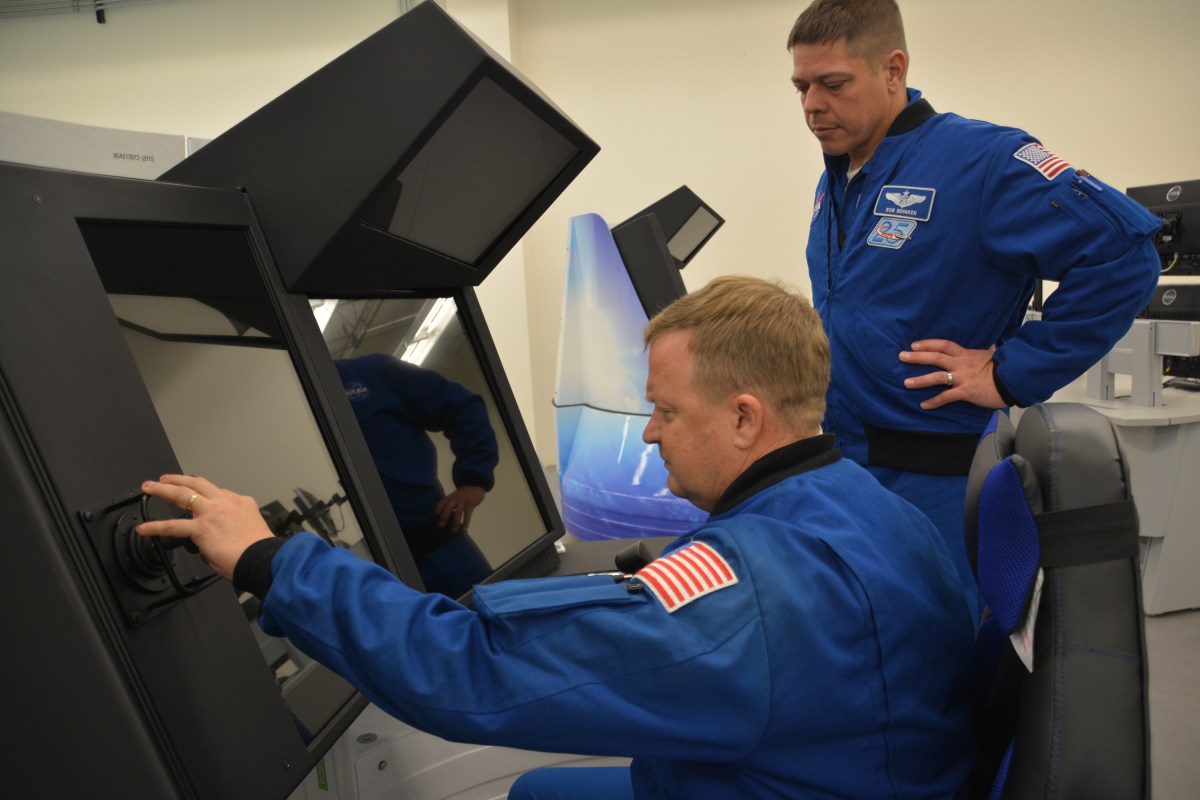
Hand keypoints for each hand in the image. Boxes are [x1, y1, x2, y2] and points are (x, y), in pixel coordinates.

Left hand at [137, 475, 274, 579]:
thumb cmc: (260, 551)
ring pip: (182, 494)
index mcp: (242, 504)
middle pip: (198, 483)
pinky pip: (172, 526)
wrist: (262, 559)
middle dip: (180, 479)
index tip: (201, 497)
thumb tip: (211, 546)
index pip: (220, 493)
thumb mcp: (250, 531)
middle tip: (166, 478)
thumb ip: (229, 531)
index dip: (208, 495)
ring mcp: (211, 513)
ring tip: (150, 487)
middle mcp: (226, 503)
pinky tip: (144, 528)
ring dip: (163, 489)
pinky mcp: (200, 528)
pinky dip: (155, 527)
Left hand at [435, 485, 485, 532]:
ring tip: (453, 531)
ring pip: (458, 512)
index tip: (436, 514)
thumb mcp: (455, 496)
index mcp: (450, 497)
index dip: (438, 507)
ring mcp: (463, 501)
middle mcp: (455, 498)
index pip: (442, 502)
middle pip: (448, 507)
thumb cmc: (463, 495)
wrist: (475, 486)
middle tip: (441, 526)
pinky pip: (468, 514)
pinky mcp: (471, 503)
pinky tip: (464, 529)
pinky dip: (466, 522)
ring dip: (455, 523)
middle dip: (444, 517)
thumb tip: (444, 519)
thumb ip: (450, 505)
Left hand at [899, 339, 1006, 410]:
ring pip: (937, 377)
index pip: (943, 345)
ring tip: (906, 383)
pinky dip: (933, 402)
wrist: (1013, 379)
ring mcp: (962, 378)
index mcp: (965, 354)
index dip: (928, 344)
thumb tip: (983, 348)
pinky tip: (923, 405)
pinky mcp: (965, 392)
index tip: (914, 345)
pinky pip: (946, 397)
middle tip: (901, 356)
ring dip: (920, 380)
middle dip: (917, 357)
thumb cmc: (1002, 368)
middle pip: (935, 357)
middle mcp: (961, 364)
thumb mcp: (987, 356)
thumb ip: (977, 354)